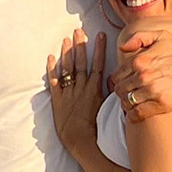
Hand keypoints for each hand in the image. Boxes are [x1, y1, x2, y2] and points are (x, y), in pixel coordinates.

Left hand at [47, 29, 106, 155]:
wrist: (81, 141)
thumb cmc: (98, 130)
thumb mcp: (110, 110)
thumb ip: (113, 95)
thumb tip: (121, 83)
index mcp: (95, 89)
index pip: (98, 64)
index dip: (99, 49)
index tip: (100, 35)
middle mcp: (81, 88)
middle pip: (81, 62)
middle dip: (80, 45)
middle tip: (78, 30)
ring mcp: (68, 93)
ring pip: (67, 68)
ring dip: (67, 53)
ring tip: (66, 39)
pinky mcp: (57, 100)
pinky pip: (53, 81)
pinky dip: (51, 69)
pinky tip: (50, 57)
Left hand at [112, 30, 171, 121]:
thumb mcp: (160, 36)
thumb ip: (138, 38)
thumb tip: (122, 48)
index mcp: (139, 60)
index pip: (117, 76)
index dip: (118, 81)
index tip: (123, 85)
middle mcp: (143, 75)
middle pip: (120, 90)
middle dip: (121, 93)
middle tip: (127, 95)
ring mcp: (152, 90)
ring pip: (127, 102)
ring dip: (127, 104)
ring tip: (131, 105)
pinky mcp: (161, 104)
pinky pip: (138, 113)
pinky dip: (133, 115)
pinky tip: (135, 115)